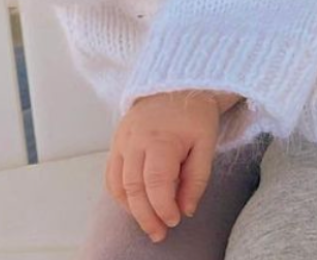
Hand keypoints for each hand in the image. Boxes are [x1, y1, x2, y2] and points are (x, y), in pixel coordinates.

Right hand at [105, 90, 233, 242]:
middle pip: (133, 188)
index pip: (156, 184)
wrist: (179, 83)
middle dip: (146, 217)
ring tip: (148, 222)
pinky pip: (111, 173)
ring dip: (131, 209)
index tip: (175, 220)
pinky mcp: (117, 140)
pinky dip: (120, 194)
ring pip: (117, 184)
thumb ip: (197, 179)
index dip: (164, 208)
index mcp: (160, 139)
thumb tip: (186, 210)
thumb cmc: (195, 114)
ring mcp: (122, 139)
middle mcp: (135, 140)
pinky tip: (134, 204)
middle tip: (160, 234)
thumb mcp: (206, 144)